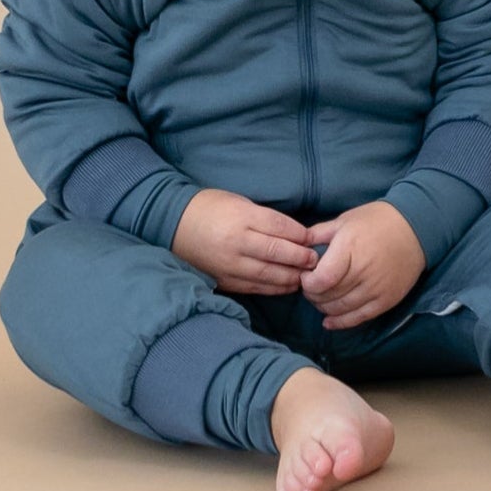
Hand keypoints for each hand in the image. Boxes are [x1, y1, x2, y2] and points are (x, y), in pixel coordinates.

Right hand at [169, 189, 318, 295]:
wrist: (175, 224)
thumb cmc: (211, 207)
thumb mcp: (239, 202)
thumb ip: (265, 218)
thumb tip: (296, 234)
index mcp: (241, 217)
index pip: (279, 228)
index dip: (301, 235)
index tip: (314, 239)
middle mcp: (236, 243)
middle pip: (277, 253)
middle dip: (301, 258)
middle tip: (316, 261)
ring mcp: (229, 264)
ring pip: (269, 274)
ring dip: (292, 277)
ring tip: (307, 276)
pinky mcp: (224, 280)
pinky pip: (255, 287)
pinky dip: (274, 288)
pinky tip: (287, 285)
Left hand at [300, 201, 427, 329]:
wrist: (415, 229)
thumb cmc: (376, 221)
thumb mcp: (344, 220)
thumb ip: (318, 234)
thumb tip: (296, 247)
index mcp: (350, 248)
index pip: (321, 279)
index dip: (308, 282)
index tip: (306, 275)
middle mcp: (363, 271)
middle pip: (328, 296)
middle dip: (313, 294)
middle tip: (311, 287)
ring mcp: (376, 289)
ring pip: (340, 309)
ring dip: (324, 307)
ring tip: (321, 298)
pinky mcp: (386, 301)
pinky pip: (358, 318)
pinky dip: (341, 322)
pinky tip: (329, 321)